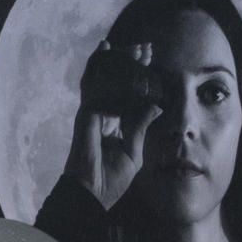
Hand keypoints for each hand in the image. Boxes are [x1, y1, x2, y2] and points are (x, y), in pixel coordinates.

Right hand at [65, 40, 162, 210]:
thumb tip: (156, 105)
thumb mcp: (133, 150)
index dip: (139, 77)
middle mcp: (102, 113)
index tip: (152, 61)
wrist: (94, 195)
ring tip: (133, 47)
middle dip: (129, 62)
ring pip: (103, 77)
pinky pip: (94, 87)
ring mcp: (91, 112)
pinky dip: (100, 70)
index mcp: (114, 122)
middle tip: (146, 47)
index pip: (128, 93)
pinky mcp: (85, 114)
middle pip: (115, 81)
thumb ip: (140, 126)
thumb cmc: (111, 178)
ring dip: (117, 60)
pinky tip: (108, 54)